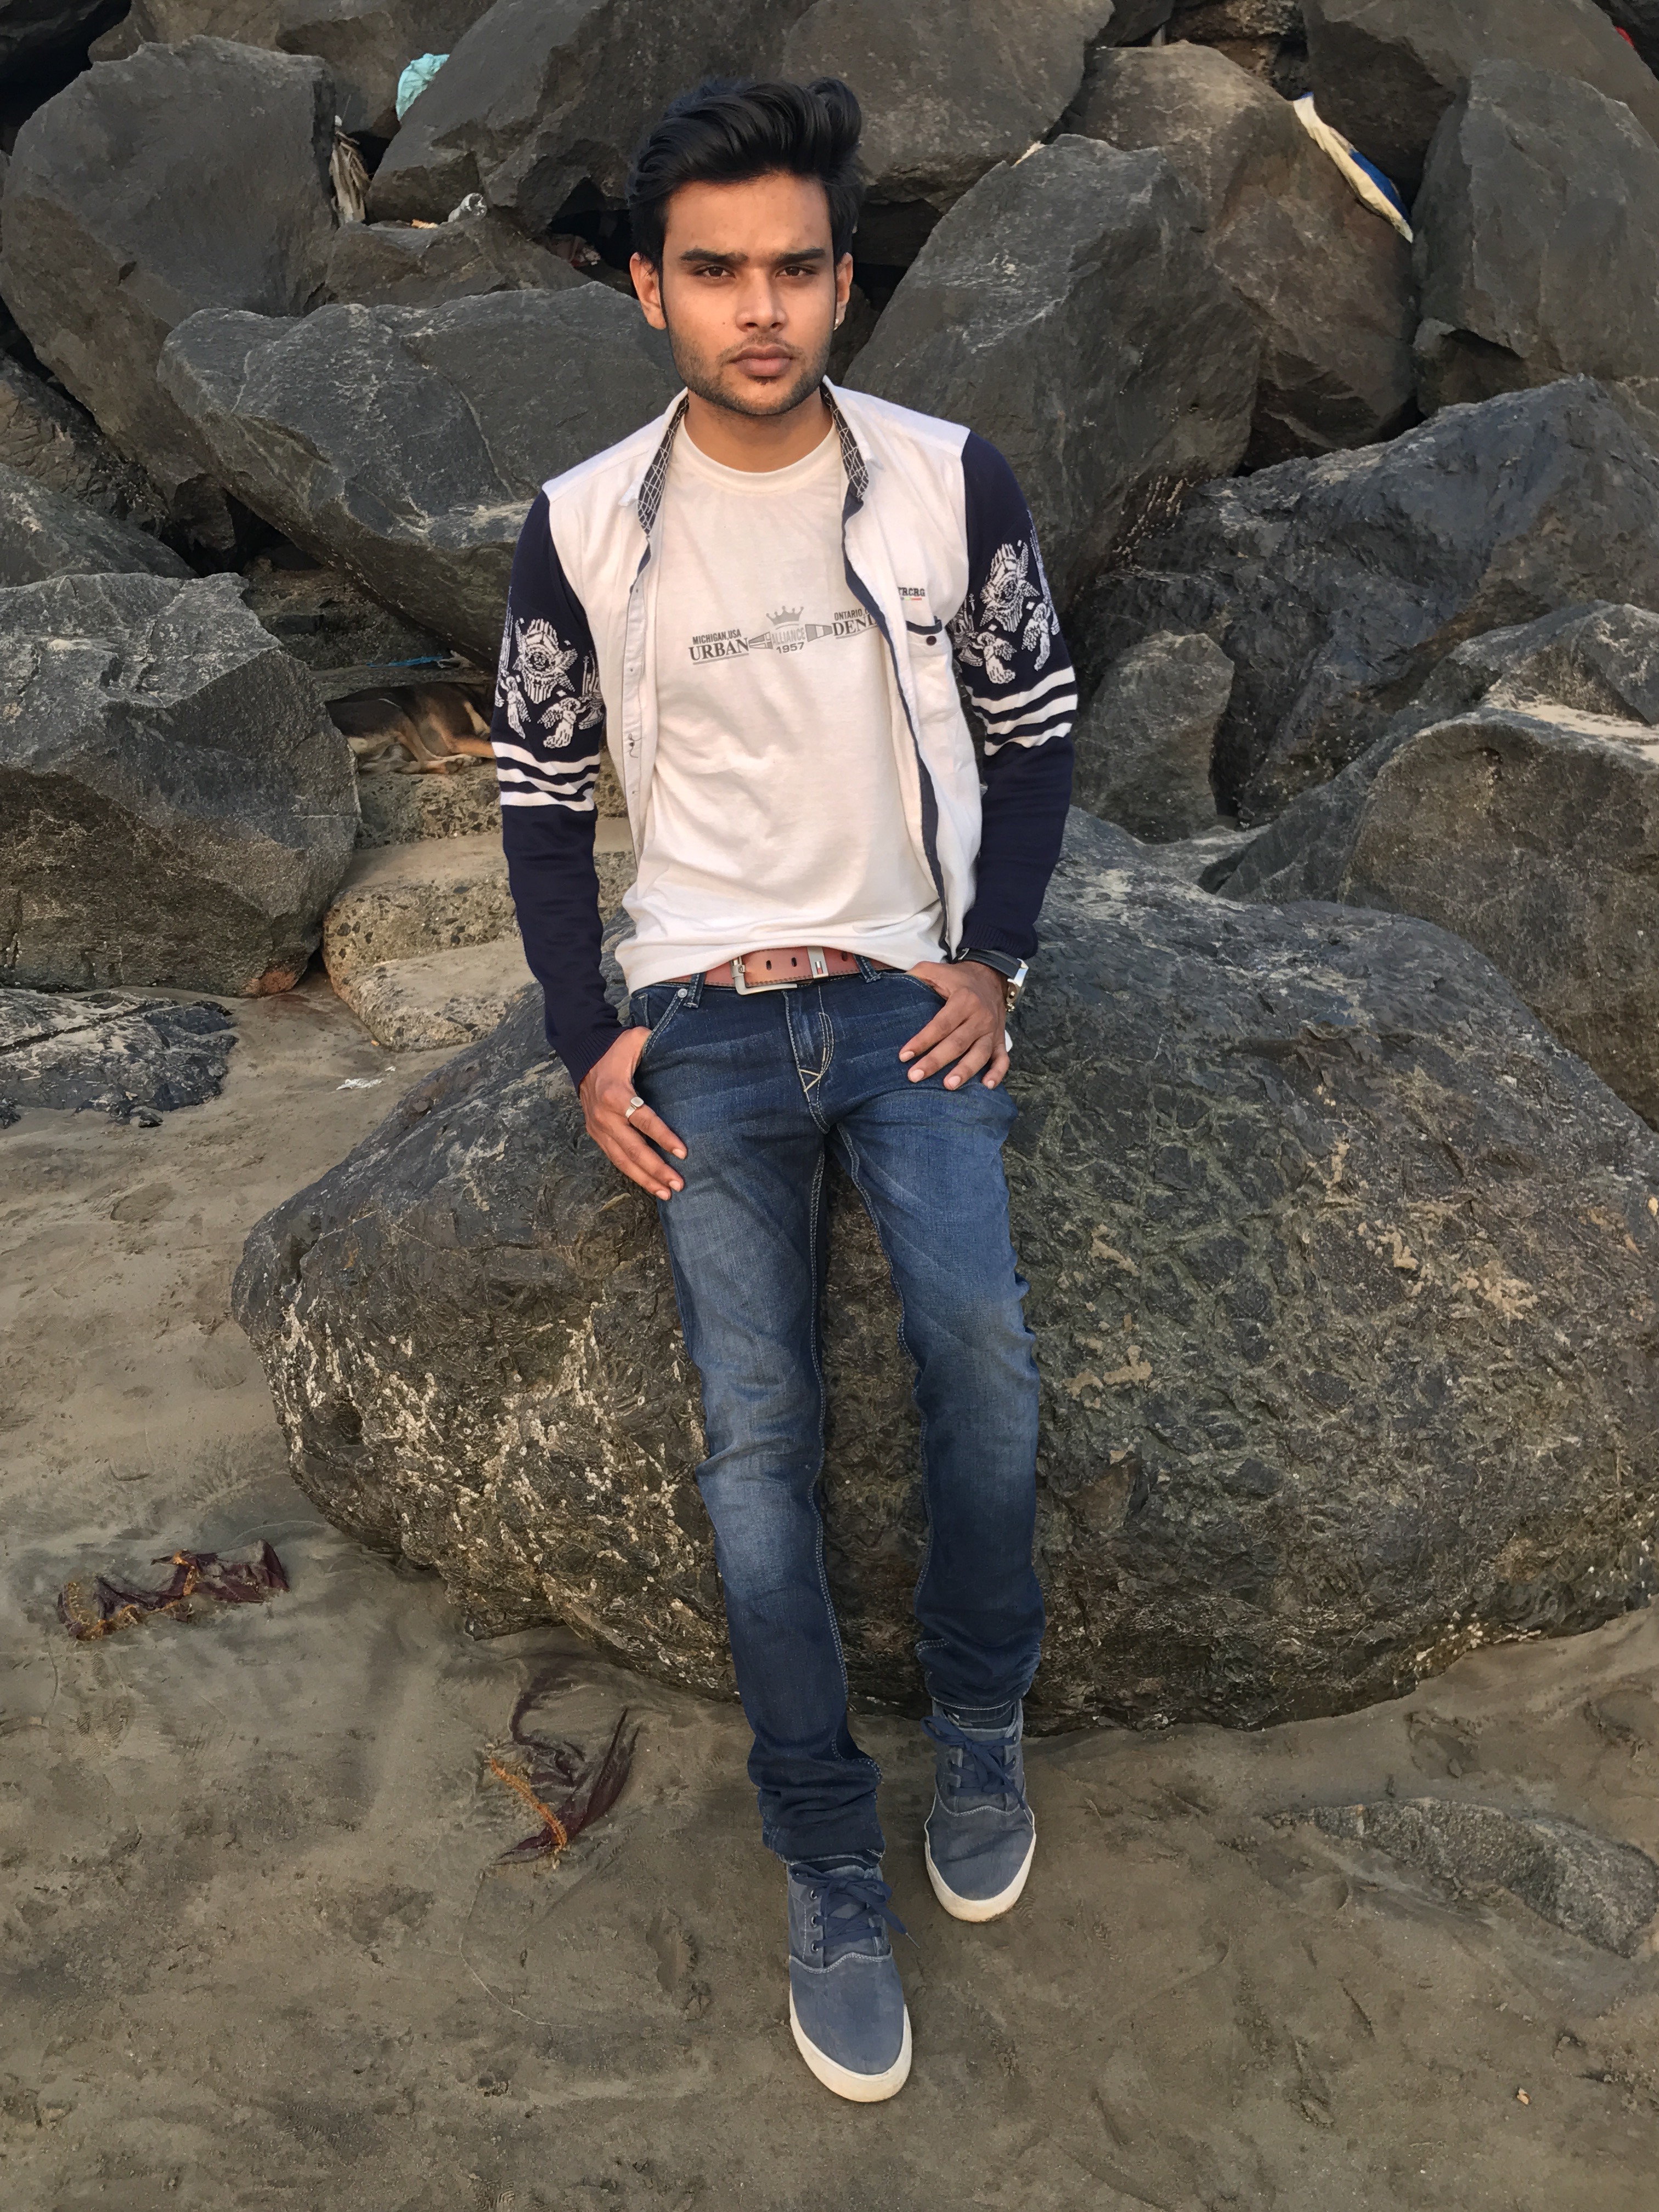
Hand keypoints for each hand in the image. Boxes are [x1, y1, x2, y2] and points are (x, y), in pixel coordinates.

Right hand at [578, 1027, 686, 1199]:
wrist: (583, 1053)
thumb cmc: (616, 1048)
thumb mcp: (637, 1039)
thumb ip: (656, 1044)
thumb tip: (684, 1047)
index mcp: (616, 1094)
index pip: (644, 1120)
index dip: (664, 1137)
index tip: (683, 1152)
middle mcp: (605, 1115)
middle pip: (633, 1148)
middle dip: (657, 1168)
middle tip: (679, 1184)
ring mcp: (598, 1127)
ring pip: (622, 1159)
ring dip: (645, 1178)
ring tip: (666, 1192)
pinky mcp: (595, 1133)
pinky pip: (615, 1157)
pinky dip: (632, 1173)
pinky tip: (649, 1183)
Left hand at [900, 960, 1009, 1089]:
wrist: (990, 976)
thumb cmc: (957, 978)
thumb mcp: (936, 970)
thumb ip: (915, 977)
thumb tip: (890, 987)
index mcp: (964, 1000)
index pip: (941, 1024)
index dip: (922, 1040)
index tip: (904, 1055)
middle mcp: (980, 1016)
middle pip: (957, 1043)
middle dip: (936, 1061)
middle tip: (915, 1076)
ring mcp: (992, 1030)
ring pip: (980, 1054)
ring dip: (965, 1071)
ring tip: (948, 1086)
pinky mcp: (1000, 1040)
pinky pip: (1003, 1059)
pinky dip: (997, 1073)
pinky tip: (987, 1086)